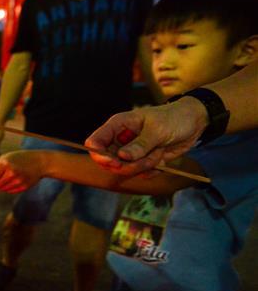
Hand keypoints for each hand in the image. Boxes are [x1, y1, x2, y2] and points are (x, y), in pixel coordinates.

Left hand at [0, 151, 44, 193]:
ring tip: (7, 177)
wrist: (40, 162)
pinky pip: (10, 191)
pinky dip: (8, 187)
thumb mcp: (5, 158)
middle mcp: (11, 173)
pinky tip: (13, 180)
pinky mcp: (23, 187)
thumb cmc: (20, 158)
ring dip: (1, 185)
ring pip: (1, 190)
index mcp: (5, 164)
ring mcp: (18, 181)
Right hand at [85, 98, 207, 175]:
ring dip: (144, 165)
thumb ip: (139, 145)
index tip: (116, 162)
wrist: (194, 122)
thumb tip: (121, 157)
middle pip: (109, 161)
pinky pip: (140, 173)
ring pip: (126, 169)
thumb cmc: (174, 118)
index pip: (95, 142)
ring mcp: (131, 151)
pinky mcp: (142, 160)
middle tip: (147, 159)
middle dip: (128, 165)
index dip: (100, 155)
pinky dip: (153, 169)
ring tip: (159, 152)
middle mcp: (121, 139)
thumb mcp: (158, 130)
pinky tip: (162, 157)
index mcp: (118, 125)